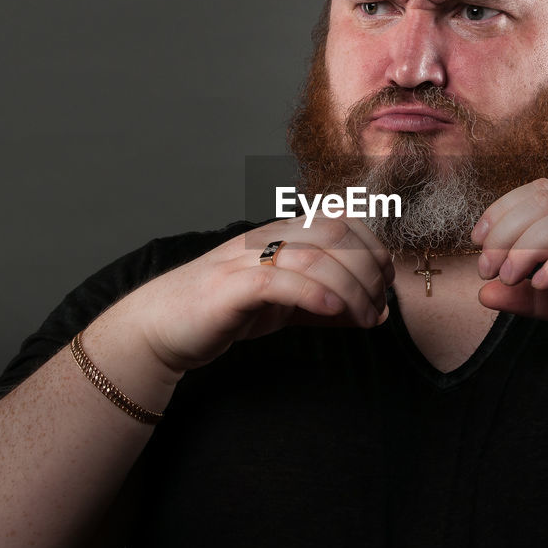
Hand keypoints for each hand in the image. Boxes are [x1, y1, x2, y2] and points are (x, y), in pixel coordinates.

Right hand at [102, 218, 394, 374]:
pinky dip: (314, 295)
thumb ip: (327, 304)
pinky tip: (335, 312)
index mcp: (280, 234)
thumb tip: (376, 312)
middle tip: (380, 304)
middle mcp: (265, 239)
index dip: (372, 245)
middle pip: (334, 234)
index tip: (387, 280)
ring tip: (367, 317)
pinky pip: (278, 282)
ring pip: (313, 258)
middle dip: (368, 267)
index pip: (339, 220)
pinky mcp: (229, 288)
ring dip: (350, 289)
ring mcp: (245, 260)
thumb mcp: (286, 305)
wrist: (159, 327)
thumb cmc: (224, 312)